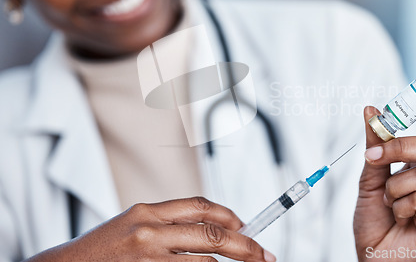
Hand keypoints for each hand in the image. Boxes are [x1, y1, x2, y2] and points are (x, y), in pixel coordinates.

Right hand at [25, 197, 276, 261]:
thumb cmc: (104, 249)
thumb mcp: (134, 223)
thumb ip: (169, 222)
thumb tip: (214, 227)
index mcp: (147, 212)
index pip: (199, 206)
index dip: (228, 215)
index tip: (245, 225)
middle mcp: (149, 232)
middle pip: (211, 234)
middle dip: (244, 245)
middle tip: (263, 254)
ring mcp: (148, 257)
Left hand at [354, 85, 415, 261]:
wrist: (372, 252)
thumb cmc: (375, 216)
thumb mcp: (369, 175)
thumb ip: (375, 144)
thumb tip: (371, 110)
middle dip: (399, 148)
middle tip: (374, 158)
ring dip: (393, 188)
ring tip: (389, 203)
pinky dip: (399, 208)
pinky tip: (400, 218)